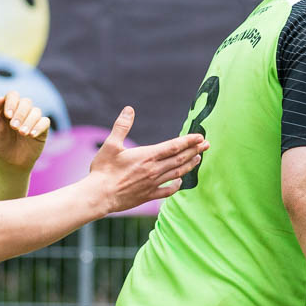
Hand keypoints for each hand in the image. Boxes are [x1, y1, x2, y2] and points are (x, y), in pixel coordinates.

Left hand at [0, 92, 48, 169]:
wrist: (8, 162)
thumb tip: (0, 98)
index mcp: (8, 108)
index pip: (12, 95)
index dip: (11, 103)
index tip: (7, 116)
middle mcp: (21, 111)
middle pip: (26, 102)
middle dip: (20, 114)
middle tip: (14, 127)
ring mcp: (32, 120)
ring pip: (36, 111)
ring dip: (28, 121)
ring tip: (22, 133)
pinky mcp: (42, 129)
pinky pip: (45, 121)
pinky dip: (38, 127)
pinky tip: (31, 135)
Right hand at [86, 106, 206, 213]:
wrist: (99, 196)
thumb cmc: (103, 170)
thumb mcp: (111, 145)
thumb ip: (122, 126)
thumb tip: (129, 109)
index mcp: (147, 156)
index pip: (173, 146)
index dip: (188, 141)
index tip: (200, 136)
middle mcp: (153, 170)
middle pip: (179, 158)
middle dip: (195, 150)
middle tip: (206, 144)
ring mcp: (152, 184)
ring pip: (176, 173)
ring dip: (189, 165)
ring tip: (199, 159)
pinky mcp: (148, 195)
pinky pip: (167, 191)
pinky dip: (176, 185)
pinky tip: (180, 181)